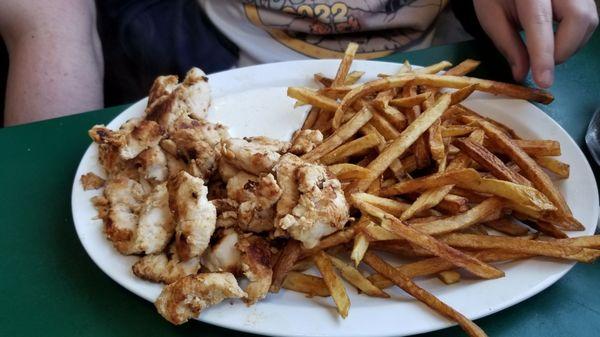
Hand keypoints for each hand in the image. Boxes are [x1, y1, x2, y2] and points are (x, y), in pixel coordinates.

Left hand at [473, 0, 597, 87]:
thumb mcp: (491, 17)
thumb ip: (507, 45)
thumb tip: (522, 74)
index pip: (540, 23)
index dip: (543, 55)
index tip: (543, 81)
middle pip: (578, 19)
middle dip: (563, 51)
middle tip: (541, 65)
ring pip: (588, 21)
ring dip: (569, 47)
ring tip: (545, 52)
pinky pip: (588, 20)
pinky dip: (574, 39)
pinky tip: (556, 41)